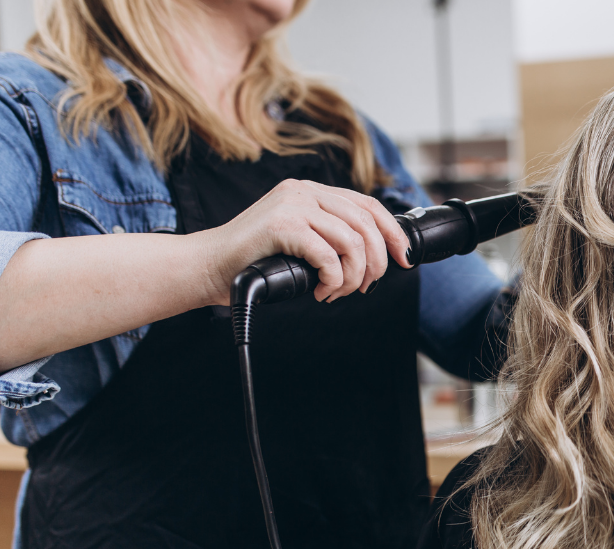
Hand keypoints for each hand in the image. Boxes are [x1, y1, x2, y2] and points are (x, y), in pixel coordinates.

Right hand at [199, 179, 411, 303]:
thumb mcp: (300, 241)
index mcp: (311, 191)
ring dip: (353, 275)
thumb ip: (329, 237)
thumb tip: (374, 258)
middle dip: (376, 261)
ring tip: (337, 290)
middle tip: (366, 286)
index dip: (392, 232)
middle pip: (366, 223)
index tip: (404, 259)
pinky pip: (329, 255)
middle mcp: (304, 191)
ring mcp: (292, 205)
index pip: (368, 205)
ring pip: (352, 240)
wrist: (209, 267)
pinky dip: (333, 279)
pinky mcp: (282, 225)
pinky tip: (321, 290)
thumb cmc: (254, 261)